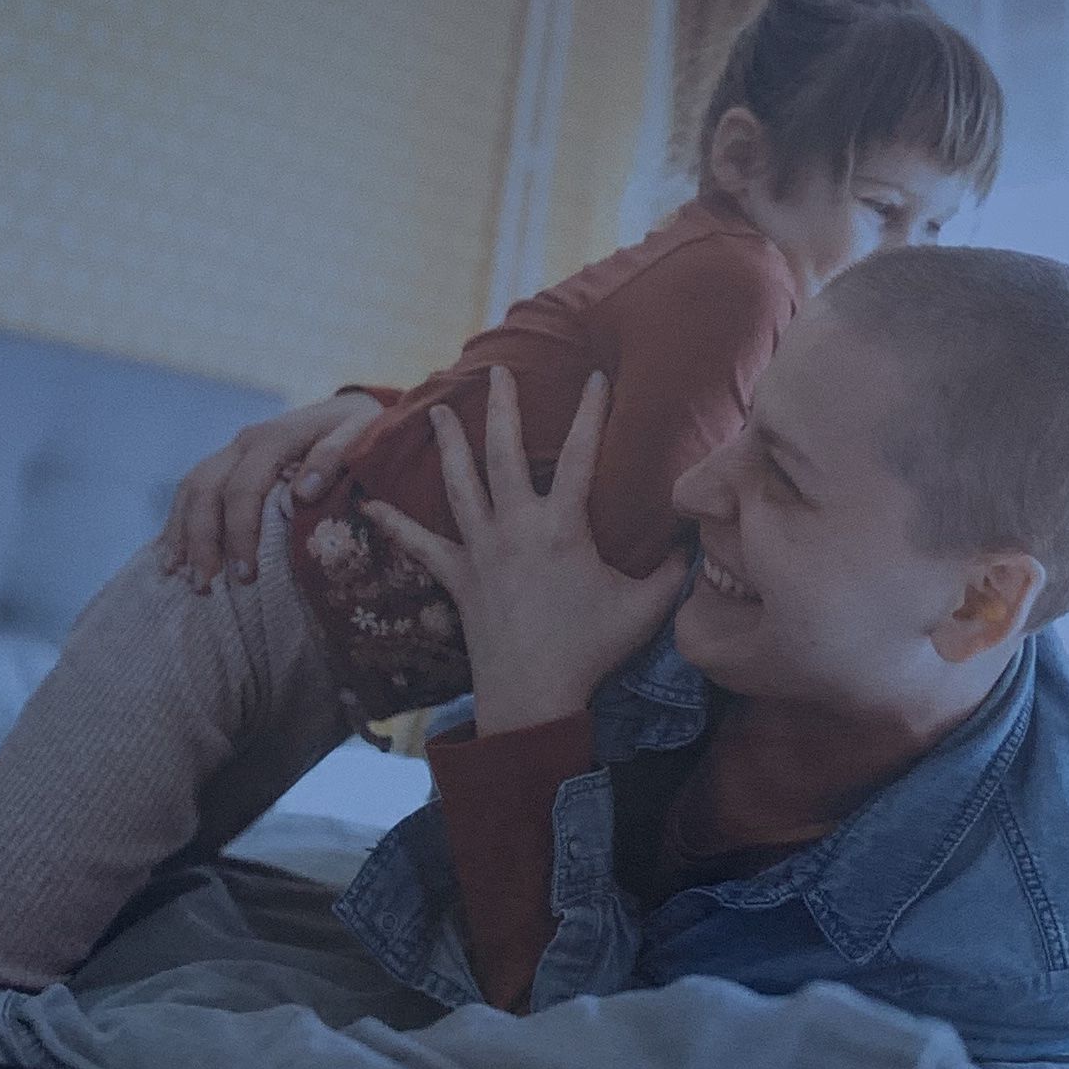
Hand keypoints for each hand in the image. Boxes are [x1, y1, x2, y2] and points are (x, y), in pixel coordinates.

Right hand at [161, 392, 385, 589]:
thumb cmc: (360, 428)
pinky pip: (191, 491)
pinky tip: (172, 557)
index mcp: (274, 437)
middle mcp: (244, 442)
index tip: (246, 574)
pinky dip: (178, 523)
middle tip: (207, 585)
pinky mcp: (227, 464)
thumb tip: (303, 493)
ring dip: (183, 535)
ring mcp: (231, 452)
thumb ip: (334, 456)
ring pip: (191, 490)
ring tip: (184, 578)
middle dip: (202, 540)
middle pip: (206, 490)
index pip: (243, 488)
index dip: (240, 532)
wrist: (349, 409)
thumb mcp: (361, 433)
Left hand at [396, 367, 686, 733]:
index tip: (596, 376)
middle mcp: (516, 528)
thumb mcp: (645, 609)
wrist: (532, 698)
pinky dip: (396, 525)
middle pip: (504, 453)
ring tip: (439, 409)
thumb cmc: (589, 650)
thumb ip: (674, 571)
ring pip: (459, 485)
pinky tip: (370, 506)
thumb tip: (698, 540)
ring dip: (448, 444)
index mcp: (562, 528)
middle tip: (496, 370)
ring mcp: (481, 551)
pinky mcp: (458, 579)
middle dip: (502, 408)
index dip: (591, 413)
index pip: (581, 455)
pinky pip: (421, 546)